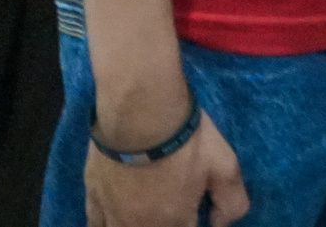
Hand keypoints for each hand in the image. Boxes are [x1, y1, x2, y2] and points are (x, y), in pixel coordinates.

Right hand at [81, 114, 246, 226]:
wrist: (140, 110)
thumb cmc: (185, 139)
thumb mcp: (225, 166)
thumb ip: (232, 202)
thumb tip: (220, 222)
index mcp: (175, 222)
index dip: (188, 222)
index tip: (189, 210)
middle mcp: (141, 225)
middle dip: (162, 223)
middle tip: (167, 208)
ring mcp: (113, 212)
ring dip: (132, 226)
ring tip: (142, 215)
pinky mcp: (93, 192)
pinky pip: (95, 222)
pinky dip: (105, 224)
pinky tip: (113, 218)